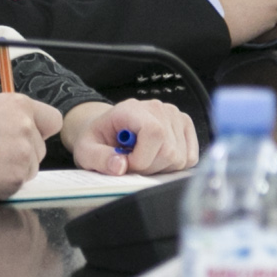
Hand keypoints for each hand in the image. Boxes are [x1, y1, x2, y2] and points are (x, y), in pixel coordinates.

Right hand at [0, 94, 62, 199]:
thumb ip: (5, 117)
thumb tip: (17, 123)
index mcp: (16, 104)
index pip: (52, 119)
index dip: (41, 130)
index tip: (31, 136)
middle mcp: (25, 125)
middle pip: (41, 146)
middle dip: (25, 153)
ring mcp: (24, 152)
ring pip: (32, 166)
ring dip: (16, 169)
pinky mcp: (18, 176)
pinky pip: (20, 183)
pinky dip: (7, 184)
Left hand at [62, 98, 198, 176]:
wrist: (107, 129)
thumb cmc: (99, 138)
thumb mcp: (86, 150)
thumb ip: (99, 158)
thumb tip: (120, 166)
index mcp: (132, 109)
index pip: (154, 133)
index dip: (143, 158)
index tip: (127, 165)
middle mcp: (158, 109)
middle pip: (169, 151)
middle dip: (149, 168)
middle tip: (132, 163)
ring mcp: (175, 116)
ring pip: (180, 158)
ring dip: (161, 168)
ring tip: (143, 159)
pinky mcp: (185, 127)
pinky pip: (190, 158)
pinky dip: (174, 166)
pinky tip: (156, 158)